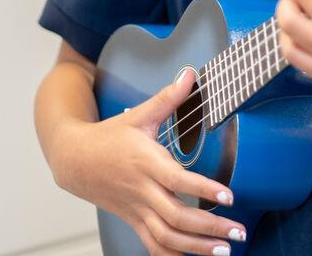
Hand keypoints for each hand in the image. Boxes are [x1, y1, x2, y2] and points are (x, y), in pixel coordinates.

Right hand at [50, 69, 246, 254]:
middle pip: (176, 217)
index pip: (178, 180)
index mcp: (146, 163)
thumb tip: (190, 74)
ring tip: (224, 251)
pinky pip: (152, 245)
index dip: (203, 189)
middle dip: (209, 228)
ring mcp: (137, 210)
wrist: (73, 161)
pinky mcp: (133, 220)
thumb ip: (168, 98)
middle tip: (238, 233)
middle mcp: (142, 191)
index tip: (228, 197)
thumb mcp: (139, 115)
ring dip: (196, 248)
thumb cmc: (109, 137)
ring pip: (166, 237)